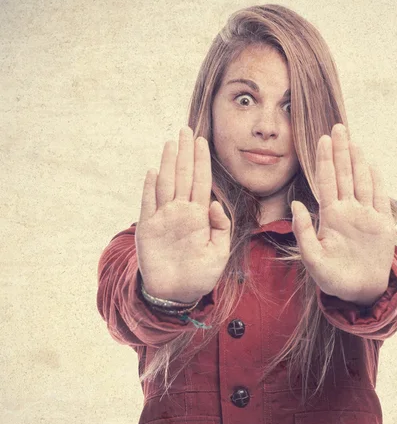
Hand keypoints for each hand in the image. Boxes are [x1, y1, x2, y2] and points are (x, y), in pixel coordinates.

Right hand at [135, 127, 230, 301]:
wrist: (177, 294)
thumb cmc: (200, 275)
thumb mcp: (219, 253)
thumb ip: (220, 228)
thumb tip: (214, 203)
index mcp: (199, 217)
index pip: (200, 182)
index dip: (201, 162)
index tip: (202, 141)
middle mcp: (181, 212)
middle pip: (183, 176)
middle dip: (185, 153)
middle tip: (185, 130)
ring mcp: (163, 219)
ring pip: (166, 184)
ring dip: (168, 163)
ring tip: (171, 143)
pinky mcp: (148, 229)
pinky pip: (148, 204)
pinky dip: (149, 188)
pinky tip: (152, 171)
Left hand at [290, 124, 395, 304]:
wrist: (359, 292)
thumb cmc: (333, 278)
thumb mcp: (312, 258)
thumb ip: (303, 232)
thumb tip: (295, 204)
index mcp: (330, 217)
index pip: (326, 182)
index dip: (325, 160)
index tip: (322, 139)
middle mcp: (347, 212)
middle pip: (344, 175)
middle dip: (340, 151)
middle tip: (337, 127)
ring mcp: (365, 216)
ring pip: (362, 182)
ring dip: (357, 162)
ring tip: (353, 141)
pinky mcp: (382, 225)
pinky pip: (380, 198)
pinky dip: (377, 181)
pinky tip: (372, 165)